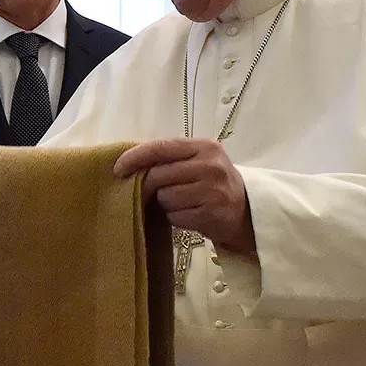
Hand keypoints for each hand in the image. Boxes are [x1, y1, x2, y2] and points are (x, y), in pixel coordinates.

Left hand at [114, 138, 254, 251]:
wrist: (247, 211)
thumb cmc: (213, 183)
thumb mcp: (198, 162)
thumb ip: (170, 159)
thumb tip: (128, 165)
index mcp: (204, 147)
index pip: (161, 147)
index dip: (135, 157)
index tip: (117, 169)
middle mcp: (210, 166)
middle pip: (159, 175)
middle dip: (149, 186)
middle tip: (152, 193)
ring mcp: (212, 190)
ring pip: (165, 198)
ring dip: (164, 204)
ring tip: (180, 203)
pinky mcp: (211, 214)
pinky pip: (175, 216)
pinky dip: (175, 218)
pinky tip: (189, 214)